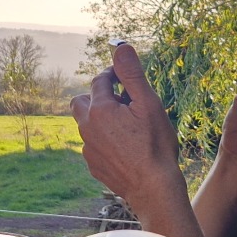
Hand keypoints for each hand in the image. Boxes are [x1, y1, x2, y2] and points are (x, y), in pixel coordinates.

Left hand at [70, 43, 186, 212]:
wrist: (153, 189)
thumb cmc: (155, 145)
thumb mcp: (149, 104)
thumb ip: (132, 74)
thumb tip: (121, 47)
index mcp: (99, 109)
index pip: (100, 81)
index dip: (115, 76)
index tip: (127, 78)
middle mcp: (87, 127)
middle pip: (81, 101)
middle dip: (98, 96)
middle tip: (122, 102)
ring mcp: (88, 148)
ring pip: (87, 124)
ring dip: (101, 119)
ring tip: (127, 125)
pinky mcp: (93, 165)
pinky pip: (93, 144)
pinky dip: (104, 139)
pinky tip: (125, 146)